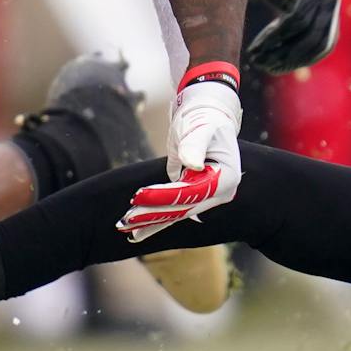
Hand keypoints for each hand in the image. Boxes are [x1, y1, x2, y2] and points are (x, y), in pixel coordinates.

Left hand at [119, 74, 241, 241]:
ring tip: (124, 228)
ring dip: (150, 221)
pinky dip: (155, 221)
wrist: (206, 117)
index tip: (138, 196)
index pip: (192, 193)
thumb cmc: (204, 120)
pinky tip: (137, 232)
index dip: (165, 196)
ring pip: (176, 213)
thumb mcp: (201, 128)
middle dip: (153, 213)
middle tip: (125, 220)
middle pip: (183, 208)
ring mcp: (206, 198)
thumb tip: (191, 164)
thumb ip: (196, 145)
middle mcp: (218, 193)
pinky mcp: (191, 197)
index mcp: (226, 177)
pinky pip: (173, 211)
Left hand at [242, 0, 341, 72]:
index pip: (299, 18)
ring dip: (293, 61)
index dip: (275, 37)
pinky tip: (278, 66)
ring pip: (319, 46)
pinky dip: (301, 59)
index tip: (253, 50)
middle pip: (312, 35)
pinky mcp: (329, 20)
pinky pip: (320, 47)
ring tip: (265, 66)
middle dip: (283, 53)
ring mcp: (334, 9)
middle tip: (256, 61)